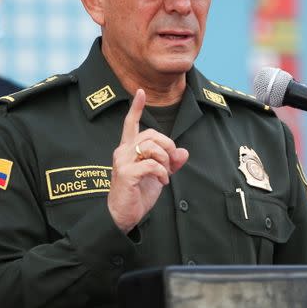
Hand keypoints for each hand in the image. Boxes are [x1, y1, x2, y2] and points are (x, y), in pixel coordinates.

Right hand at [108, 89, 188, 232]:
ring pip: (151, 147)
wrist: (123, 215)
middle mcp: (123, 151)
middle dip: (167, 145)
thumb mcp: (159, 176)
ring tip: (165, 173)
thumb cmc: (138, 194)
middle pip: (150, 134)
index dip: (136, 108)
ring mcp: (122, 161)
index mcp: (128, 149)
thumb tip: (184, 152)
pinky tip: (162, 181)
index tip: (140, 92)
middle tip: (171, 162)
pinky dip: (162, 172)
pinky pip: (151, 164)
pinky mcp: (126, 173)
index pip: (130, 124)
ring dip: (165, 160)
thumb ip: (171, 163)